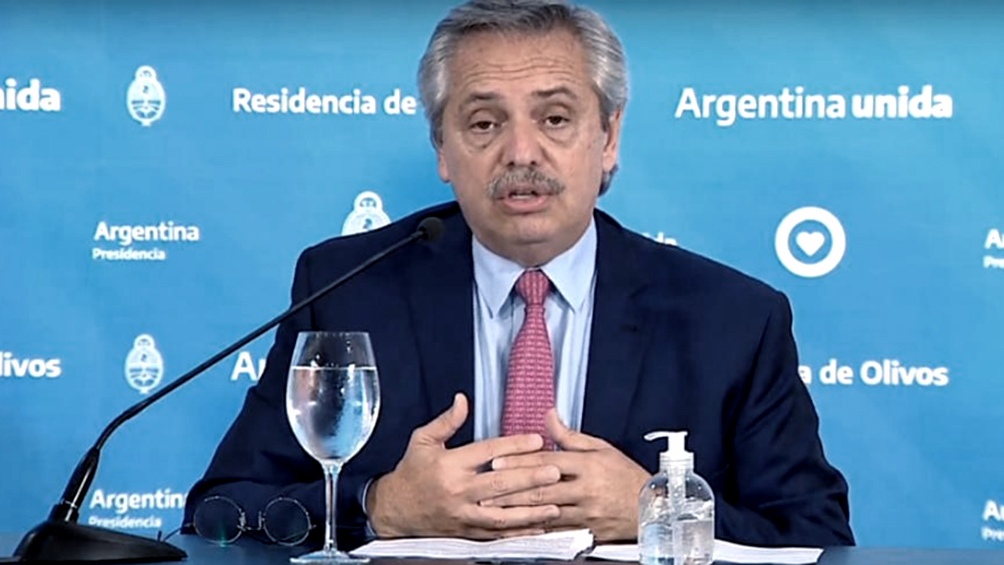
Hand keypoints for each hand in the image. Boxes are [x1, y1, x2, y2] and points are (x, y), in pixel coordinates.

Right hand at [366, 393, 562, 538]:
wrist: (394, 510)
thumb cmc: (411, 474)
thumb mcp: (422, 441)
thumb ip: (446, 422)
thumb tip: (462, 401)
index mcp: (449, 465)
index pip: (486, 452)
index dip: (512, 445)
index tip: (536, 440)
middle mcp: (458, 491)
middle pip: (498, 485)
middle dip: (529, 478)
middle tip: (554, 471)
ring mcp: (463, 515)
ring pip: (501, 515)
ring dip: (530, 511)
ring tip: (555, 505)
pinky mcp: (466, 532)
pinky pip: (496, 534)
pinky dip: (519, 532)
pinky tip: (538, 528)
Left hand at [483, 409, 649, 541]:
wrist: (652, 507)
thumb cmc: (626, 476)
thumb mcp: (602, 448)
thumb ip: (570, 436)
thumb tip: (549, 417)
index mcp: (588, 465)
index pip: (548, 460)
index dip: (520, 460)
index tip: (497, 460)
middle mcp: (586, 489)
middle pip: (542, 488)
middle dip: (511, 488)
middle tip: (486, 488)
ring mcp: (586, 512)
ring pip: (546, 511)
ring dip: (518, 510)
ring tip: (494, 508)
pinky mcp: (587, 530)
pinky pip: (557, 530)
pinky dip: (537, 528)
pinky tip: (519, 527)